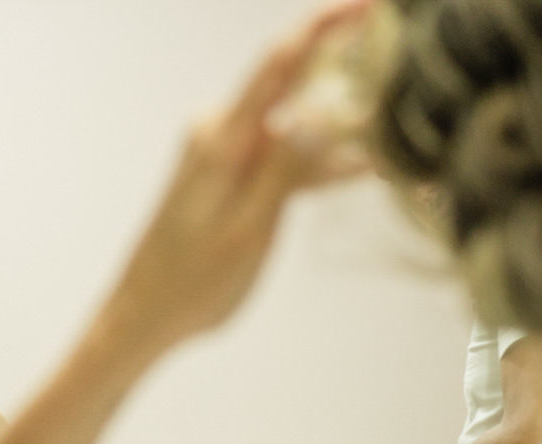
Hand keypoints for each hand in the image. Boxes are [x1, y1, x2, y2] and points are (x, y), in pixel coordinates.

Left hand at [106, 0, 374, 346]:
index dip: (325, 24)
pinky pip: (281, 156)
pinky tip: (362, 165)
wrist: (143, 314)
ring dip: (339, 125)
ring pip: (293, 123)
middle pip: (291, 80)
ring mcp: (224, 155)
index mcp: (223, 141)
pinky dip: (317, 161)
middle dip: (343, 64)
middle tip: (398, 61)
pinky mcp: (229, 178)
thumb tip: (318, 114)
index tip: (369, 4)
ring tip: (394, 125)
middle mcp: (221, 134)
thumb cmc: (191, 283)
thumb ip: (283, 170)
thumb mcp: (248, 230)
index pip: (279, 62)